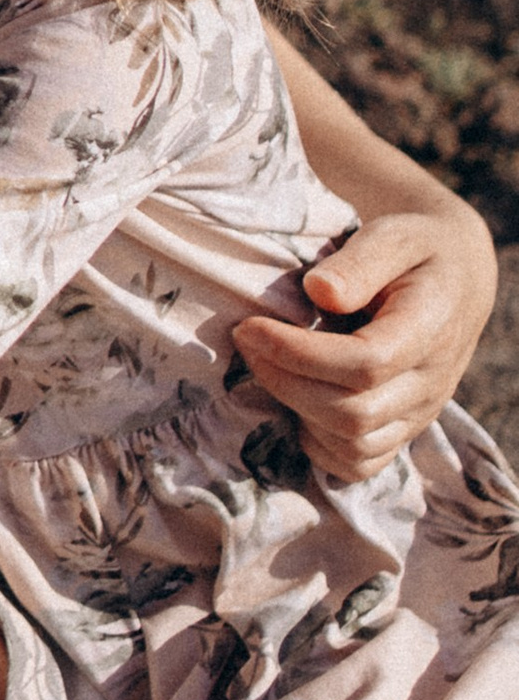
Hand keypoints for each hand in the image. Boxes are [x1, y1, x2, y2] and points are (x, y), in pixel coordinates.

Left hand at [237, 205, 498, 479]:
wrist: (454, 280)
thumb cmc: (415, 251)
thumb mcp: (394, 235)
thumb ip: (361, 261)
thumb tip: (320, 291)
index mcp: (431, 329)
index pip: (365, 363)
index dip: (297, 353)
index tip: (249, 327)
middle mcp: (431, 383)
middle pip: (354, 413)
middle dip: (285, 382)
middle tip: (245, 342)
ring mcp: (419, 414)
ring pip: (353, 446)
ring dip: (296, 412)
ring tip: (265, 366)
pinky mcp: (403, 430)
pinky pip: (358, 464)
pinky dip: (318, 443)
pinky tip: (294, 400)